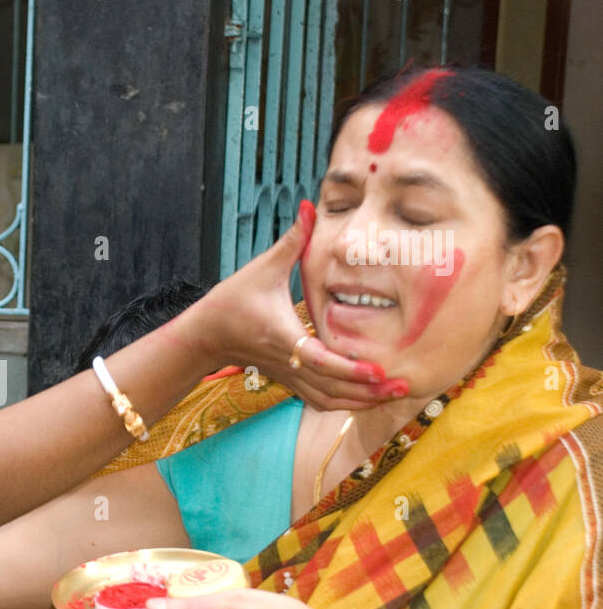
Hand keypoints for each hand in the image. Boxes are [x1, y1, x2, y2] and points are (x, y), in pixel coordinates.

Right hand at [184, 202, 408, 409]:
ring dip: (361, 401)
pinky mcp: (289, 380)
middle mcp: (288, 362)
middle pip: (331, 389)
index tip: (378, 370)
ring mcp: (288, 376)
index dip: (348, 369)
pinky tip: (367, 396)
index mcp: (283, 336)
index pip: (319, 360)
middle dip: (368, 392)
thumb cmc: (233, 300)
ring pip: (328, 400)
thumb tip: (309, 205)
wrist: (205, 335)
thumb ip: (292, 241)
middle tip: (404, 385)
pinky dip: (345, 402)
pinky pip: (320, 400)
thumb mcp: (262, 268)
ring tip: (393, 393)